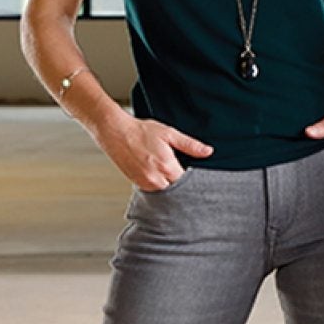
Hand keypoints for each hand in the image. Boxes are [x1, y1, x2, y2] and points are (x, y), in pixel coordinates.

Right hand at [90, 111, 212, 191]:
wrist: (115, 132)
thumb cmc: (141, 131)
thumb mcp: (169, 134)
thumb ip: (190, 145)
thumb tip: (208, 152)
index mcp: (166, 166)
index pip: (187, 183)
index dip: (193, 180)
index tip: (197, 176)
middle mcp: (155, 179)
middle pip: (176, 190)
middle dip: (181, 185)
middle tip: (185, 175)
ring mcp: (145, 183)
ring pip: (165, 192)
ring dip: (170, 185)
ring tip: (170, 172)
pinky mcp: (137, 184)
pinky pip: (153, 190)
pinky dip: (159, 185)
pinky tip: (159, 174)